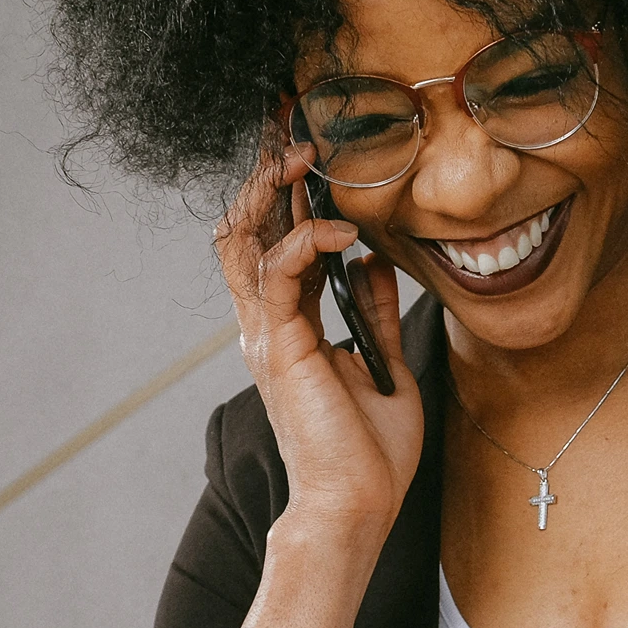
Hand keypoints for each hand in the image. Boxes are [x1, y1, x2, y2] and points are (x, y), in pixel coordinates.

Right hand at [213, 141, 422, 533]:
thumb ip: (372, 313)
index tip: (304, 142)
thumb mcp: (382, 366)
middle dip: (264, 170)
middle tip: (290, 123)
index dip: (281, 190)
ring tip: (306, 155)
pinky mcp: (280, 344)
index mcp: (286, 327)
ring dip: (273, 189)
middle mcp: (266, 324)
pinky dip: (306, 238)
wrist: (356, 504)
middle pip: (245, 226)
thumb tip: (374, 262)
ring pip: (245, 238)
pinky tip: (342, 228)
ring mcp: (266, 333)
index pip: (271, 240)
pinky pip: (279, 271)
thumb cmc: (370, 453)